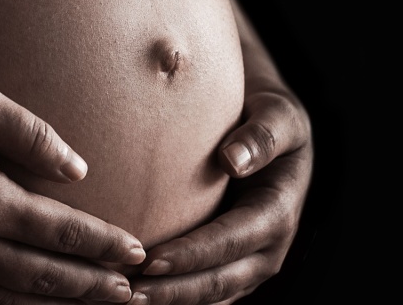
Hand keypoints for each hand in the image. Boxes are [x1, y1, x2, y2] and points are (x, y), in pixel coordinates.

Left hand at [130, 90, 312, 303]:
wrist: (275, 131)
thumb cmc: (270, 118)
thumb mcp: (279, 115)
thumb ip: (261, 136)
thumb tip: (233, 161)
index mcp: (278, 213)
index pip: (231, 241)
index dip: (192, 255)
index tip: (151, 260)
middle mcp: (269, 249)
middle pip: (218, 282)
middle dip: (173, 292)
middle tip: (127, 295)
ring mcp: (252, 264)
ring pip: (210, 296)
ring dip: (169, 301)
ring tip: (123, 300)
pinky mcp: (234, 269)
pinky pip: (204, 293)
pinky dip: (173, 298)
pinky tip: (134, 295)